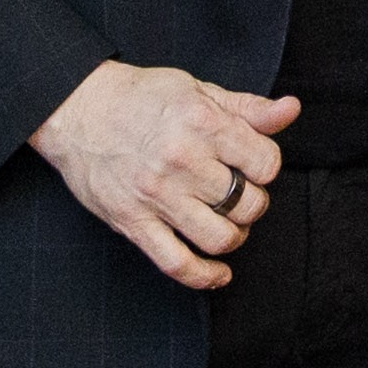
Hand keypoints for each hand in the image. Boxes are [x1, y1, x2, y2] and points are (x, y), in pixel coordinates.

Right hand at [27, 60, 299, 290]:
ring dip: (235, 237)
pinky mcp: (133, 223)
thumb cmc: (140, 97)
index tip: (253, 165)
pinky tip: (218, 273)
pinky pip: (176, 264)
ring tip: (228, 224)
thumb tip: (290, 110)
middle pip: (248, 204)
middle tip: (240, 194)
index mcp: (202, 123)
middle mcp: (182, 160)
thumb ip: (248, 107)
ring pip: (220, 238)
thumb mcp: (199, 90)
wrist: (77, 108)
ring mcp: (156, 196)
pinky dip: (204, 276)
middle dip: (254, 203)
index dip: (265, 166)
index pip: (265, 163)